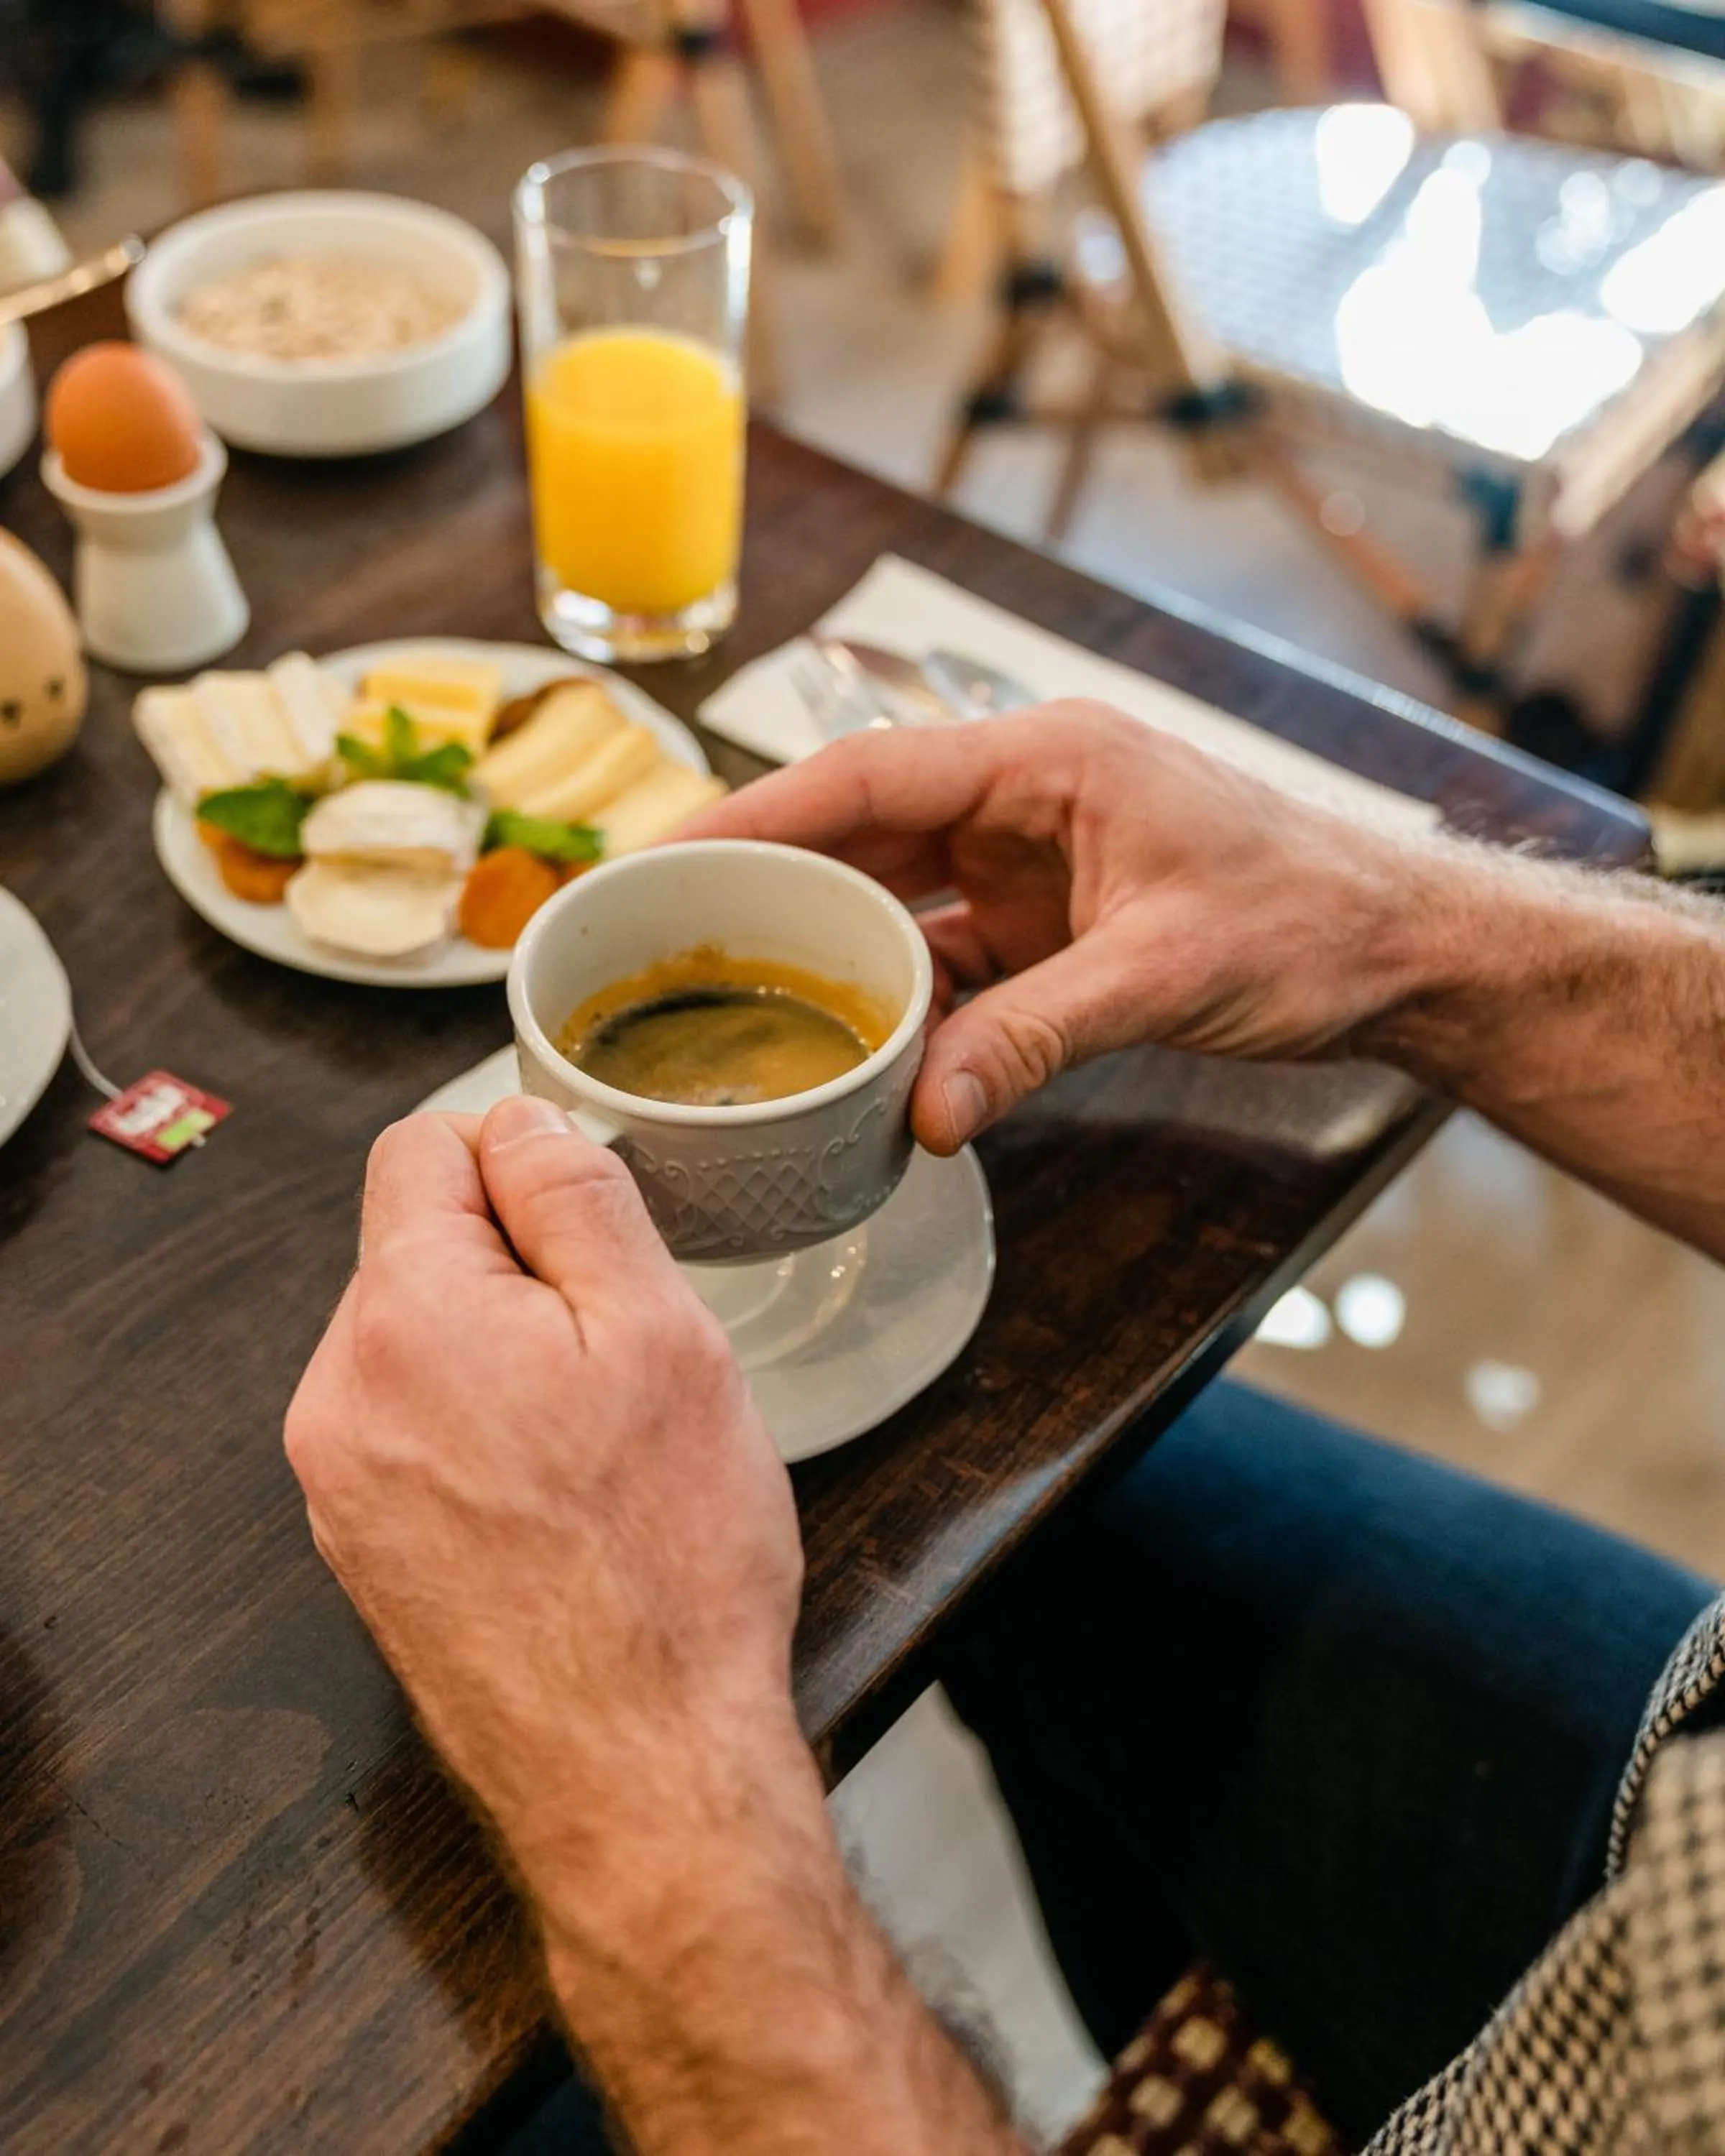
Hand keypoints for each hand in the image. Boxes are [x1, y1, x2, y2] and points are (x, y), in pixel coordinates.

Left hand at [284, 1099, 807, 1923]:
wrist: (638, 1773)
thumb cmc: (666, 1562)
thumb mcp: (661, 1332)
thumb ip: (575, 1195)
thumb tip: (518, 1118)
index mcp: (403, 1317)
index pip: (419, 1147)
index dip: (521, 1158)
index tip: (596, 1229)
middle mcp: (338, 1396)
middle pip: (417, 1247)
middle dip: (519, 1267)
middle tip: (624, 1354)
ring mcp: (339, 1483)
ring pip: (423, 1340)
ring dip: (507, 1351)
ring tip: (601, 1440)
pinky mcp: (362, 1548)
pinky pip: (417, 1427)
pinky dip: (487, 1429)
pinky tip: (565, 1498)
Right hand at [684, 704, 1427, 1150]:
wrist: (1398, 949)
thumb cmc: (1310, 920)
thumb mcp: (1166, 973)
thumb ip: (1038, 1034)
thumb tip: (924, 1111)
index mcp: (1043, 760)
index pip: (862, 774)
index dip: (750, 815)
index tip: (660, 856)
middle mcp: (1023, 797)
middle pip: (857, 830)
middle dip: (760, 880)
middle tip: (655, 934)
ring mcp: (1031, 861)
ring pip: (893, 894)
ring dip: (822, 945)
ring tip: (723, 994)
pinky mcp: (1048, 923)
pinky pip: (944, 955)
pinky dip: (897, 998)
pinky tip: (847, 1046)